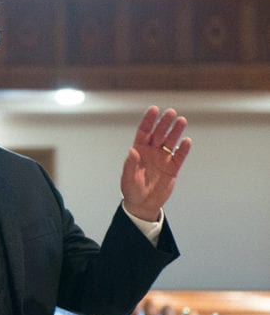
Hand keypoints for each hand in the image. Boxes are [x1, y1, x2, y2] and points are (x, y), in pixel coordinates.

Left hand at [120, 106, 191, 221]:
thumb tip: (132, 150)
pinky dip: (183, 149)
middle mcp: (151, 151)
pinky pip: (179, 156)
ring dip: (175, 131)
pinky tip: (187, 141)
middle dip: (164, 123)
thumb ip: (130, 164)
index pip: (144, 131)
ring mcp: (163, 159)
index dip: (148, 120)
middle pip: (159, 133)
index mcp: (139, 150)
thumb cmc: (132, 190)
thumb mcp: (128, 179)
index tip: (154, 109)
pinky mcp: (172, 168)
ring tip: (181, 120)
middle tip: (171, 112)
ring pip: (170, 142)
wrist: (143, 205)